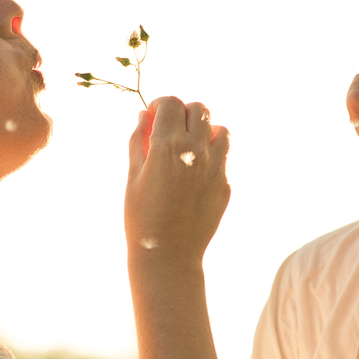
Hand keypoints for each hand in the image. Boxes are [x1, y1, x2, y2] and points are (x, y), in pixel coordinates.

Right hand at [125, 96, 230, 265]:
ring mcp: (215, 168)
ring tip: (189, 146)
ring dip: (204, 130)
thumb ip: (139, 141)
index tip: (153, 115)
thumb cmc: (141, 217)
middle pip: (198, 109)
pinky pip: (224, 157)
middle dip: (183, 112)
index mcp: (167, 146)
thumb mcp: (133, 176)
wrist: (168, 255)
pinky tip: (195, 173)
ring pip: (219, 128)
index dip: (160, 105)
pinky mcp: (225, 184)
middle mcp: (195, 151)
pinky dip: (211, 155)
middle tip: (170, 128)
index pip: (170, 103)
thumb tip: (144, 116)